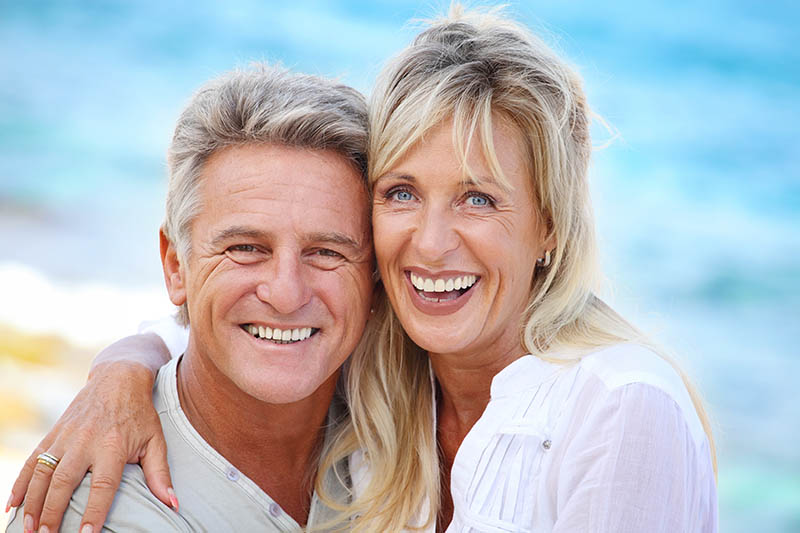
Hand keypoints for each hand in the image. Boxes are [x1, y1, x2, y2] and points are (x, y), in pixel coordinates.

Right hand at [7, 359, 175, 532]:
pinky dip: (20, 483)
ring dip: (33, 503)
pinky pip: (32, 461)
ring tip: (28, 529)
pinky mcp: (53, 433)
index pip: (103, 484)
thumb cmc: (140, 414)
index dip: (94, 511)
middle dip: (52, 513)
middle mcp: (86, 441)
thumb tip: (173, 504)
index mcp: (113, 445)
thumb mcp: (156, 440)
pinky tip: (12, 505)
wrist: (118, 378)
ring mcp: (66, 437)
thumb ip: (160, 474)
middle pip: (64, 482)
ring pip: (42, 473)